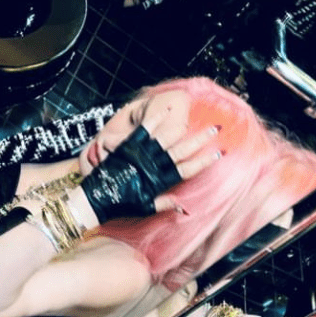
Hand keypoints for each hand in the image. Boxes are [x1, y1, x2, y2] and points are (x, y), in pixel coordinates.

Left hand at [80, 123, 220, 221]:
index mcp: (159, 182)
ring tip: (191, 117)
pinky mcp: (128, 147)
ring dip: (183, 128)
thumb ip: (164, 204)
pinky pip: (144, 130)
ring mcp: (141, 155)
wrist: (96, 199)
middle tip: (215, 130)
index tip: (219, 153)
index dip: (204, 161)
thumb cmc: (121, 204)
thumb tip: (184, 208)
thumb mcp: (145, 208)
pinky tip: (167, 108)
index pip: (187, 170)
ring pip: (166, 139)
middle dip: (200, 140)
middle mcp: (153, 167)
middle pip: (181, 151)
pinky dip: (155, 118)